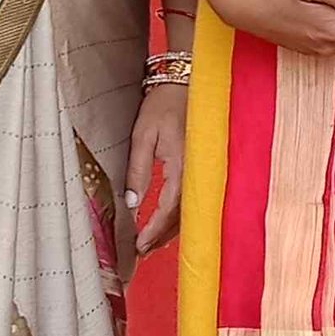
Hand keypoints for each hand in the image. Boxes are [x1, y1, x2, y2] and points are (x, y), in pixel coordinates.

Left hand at [125, 82, 187, 253]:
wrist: (187, 83)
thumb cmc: (163, 106)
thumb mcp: (143, 135)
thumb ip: (137, 170)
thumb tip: (131, 203)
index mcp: (183, 165)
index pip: (169, 207)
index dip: (154, 229)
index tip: (139, 244)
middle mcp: (198, 172)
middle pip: (183, 216)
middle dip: (162, 236)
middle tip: (142, 252)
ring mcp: (204, 170)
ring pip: (191, 210)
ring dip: (172, 230)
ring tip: (152, 244)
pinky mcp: (203, 168)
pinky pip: (194, 199)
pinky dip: (181, 216)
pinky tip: (169, 225)